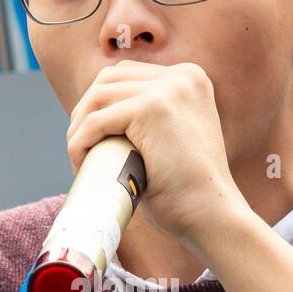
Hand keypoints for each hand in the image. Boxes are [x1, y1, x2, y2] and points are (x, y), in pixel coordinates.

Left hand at [66, 59, 243, 251]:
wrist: (213, 216)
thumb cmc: (187, 192)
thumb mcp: (170, 141)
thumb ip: (146, 122)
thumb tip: (97, 120)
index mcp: (190, 79)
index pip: (127, 75)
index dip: (100, 104)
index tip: (91, 137)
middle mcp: (184, 76)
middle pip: (109, 78)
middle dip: (86, 111)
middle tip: (81, 147)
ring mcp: (170, 88)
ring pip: (98, 97)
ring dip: (79, 128)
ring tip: (80, 157)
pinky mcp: (152, 108)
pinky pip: (96, 121)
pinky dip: (80, 142)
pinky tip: (80, 162)